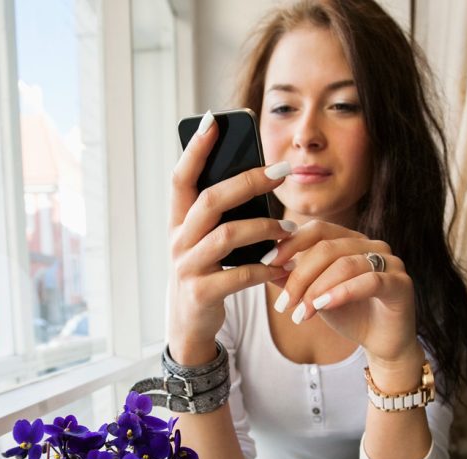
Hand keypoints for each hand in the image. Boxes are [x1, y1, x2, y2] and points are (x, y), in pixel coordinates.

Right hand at [168, 116, 292, 363]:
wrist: (189, 328)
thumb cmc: (205, 275)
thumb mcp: (205, 244)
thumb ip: (221, 218)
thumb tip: (257, 181)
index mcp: (178, 223)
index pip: (181, 178)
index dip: (196, 150)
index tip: (215, 121)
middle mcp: (178, 241)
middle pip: (210, 200)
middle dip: (248, 181)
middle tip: (281, 171)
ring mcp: (187, 267)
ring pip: (227, 235)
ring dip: (264, 228)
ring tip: (289, 230)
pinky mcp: (201, 293)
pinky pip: (238, 275)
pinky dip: (265, 270)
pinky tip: (283, 268)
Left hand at [261, 220, 422, 373]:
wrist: (382, 344)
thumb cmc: (351, 315)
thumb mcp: (315, 296)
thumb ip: (295, 281)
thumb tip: (266, 268)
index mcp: (351, 240)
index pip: (318, 230)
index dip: (291, 244)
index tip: (268, 264)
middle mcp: (372, 244)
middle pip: (327, 248)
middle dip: (300, 276)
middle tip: (283, 304)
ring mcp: (390, 261)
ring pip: (345, 264)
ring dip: (317, 289)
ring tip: (301, 314)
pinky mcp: (401, 283)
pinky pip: (369, 281)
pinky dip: (342, 292)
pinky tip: (323, 306)